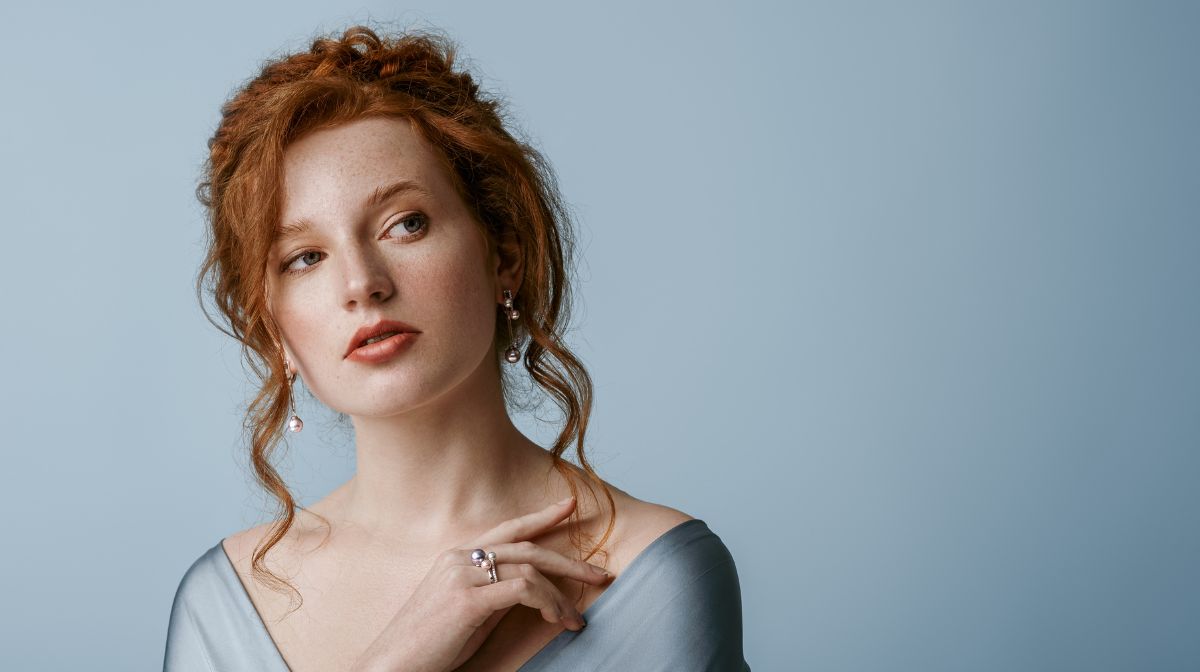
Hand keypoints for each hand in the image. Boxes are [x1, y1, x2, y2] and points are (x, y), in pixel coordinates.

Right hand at [351, 497, 612, 671]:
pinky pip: (522, 589)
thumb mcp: (467, 613)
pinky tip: (555, 618)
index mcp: (456, 558)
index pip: (507, 529)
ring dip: (560, 595)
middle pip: (526, 546)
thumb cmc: (427, 648)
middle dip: (568, 560)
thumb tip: (530, 589)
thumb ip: (493, 593)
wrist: (390, 667)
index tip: (570, 506)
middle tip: (600, 574)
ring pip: (529, 569)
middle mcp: (459, 558)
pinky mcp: (466, 599)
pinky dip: (547, 601)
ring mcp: (462, 576)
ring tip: (575, 619)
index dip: (540, 517)